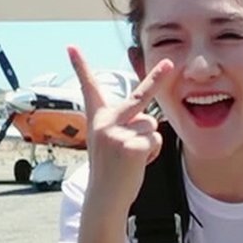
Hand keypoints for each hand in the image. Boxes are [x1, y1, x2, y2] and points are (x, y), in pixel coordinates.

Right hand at [69, 46, 173, 208]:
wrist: (105, 195)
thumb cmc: (111, 167)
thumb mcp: (110, 140)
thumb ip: (123, 124)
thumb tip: (150, 119)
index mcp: (98, 118)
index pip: (89, 88)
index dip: (79, 66)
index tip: (71, 46)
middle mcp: (105, 122)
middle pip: (140, 95)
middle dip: (158, 78)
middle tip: (171, 63)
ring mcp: (118, 133)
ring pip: (153, 126)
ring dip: (149, 141)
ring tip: (132, 155)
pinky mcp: (131, 146)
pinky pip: (156, 141)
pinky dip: (152, 153)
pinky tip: (137, 162)